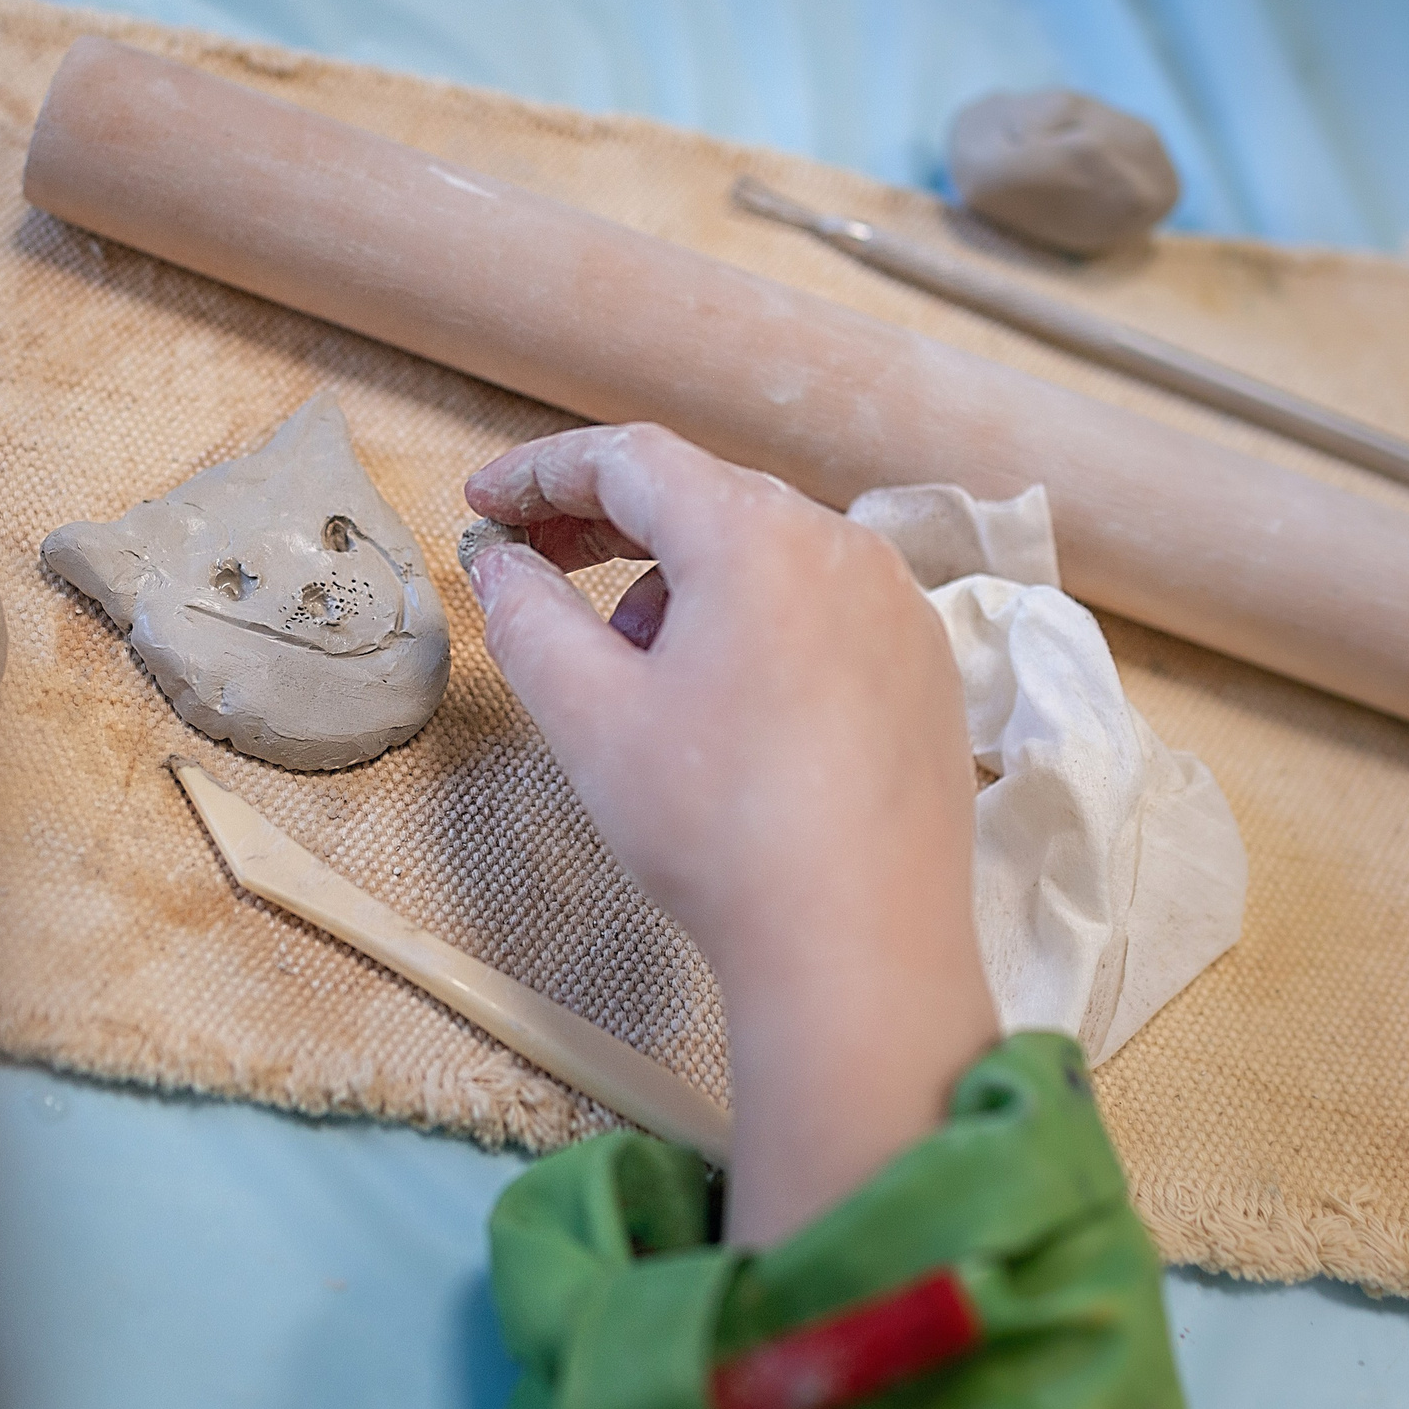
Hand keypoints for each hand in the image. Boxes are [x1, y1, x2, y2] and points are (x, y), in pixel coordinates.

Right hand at [465, 424, 997, 1244]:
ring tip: (627, 673)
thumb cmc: (718, 829)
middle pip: (703, 497)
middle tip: (534, 564)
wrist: (859, 947)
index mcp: (754, 536)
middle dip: (606, 525)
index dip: (541, 474)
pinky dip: (750, 624)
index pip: (629, 460)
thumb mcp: (588, 716)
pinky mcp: (925, 669)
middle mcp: (841, 546)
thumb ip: (526, 616)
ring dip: (678, 585)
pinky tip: (715, 707)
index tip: (483, 506)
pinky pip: (820, 608)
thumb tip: (498, 564)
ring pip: (764, 556)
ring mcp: (897, 606)